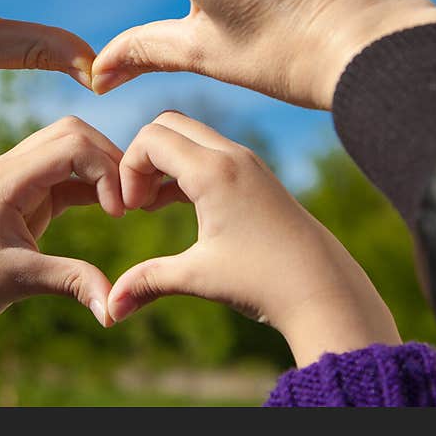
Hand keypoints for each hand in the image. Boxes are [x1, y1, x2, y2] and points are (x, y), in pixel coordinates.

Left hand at [0, 117, 124, 366]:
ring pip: (70, 149)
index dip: (106, 169)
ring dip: (100, 169)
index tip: (120, 212)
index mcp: (7, 177)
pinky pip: (64, 176)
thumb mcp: (20, 280)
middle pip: (73, 133)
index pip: (72, 144)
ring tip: (124, 205)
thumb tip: (114, 310)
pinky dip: (90, 185)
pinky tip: (110, 209)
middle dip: (108, 158)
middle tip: (131, 200)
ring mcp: (17, 180)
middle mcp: (12, 168)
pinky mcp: (24, 197)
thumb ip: (72, 282)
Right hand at [108, 110, 400, 366]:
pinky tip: (174, 206)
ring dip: (163, 163)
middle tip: (137, 202)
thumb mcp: (198, 278)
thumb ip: (147, 282)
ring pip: (189, 136)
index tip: (130, 210)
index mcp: (214, 172)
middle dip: (142, 157)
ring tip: (151, 206)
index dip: (128, 168)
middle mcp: (232, 155)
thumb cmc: (264, 282)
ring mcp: (247, 162)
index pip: (151, 138)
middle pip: (167, 125)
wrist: (325, 289)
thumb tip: (110, 310)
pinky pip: (208, 152)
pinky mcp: (256, 175)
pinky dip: (184, 169)